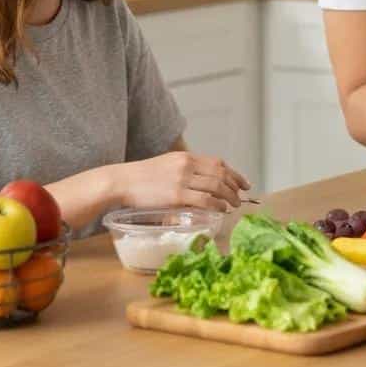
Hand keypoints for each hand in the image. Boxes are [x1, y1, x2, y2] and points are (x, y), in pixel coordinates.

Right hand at [118, 151, 250, 211]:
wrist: (122, 181)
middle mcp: (187, 165)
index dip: (234, 173)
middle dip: (236, 186)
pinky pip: (204, 200)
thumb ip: (185, 170)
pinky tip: (221, 209)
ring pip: (216, 187)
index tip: (243, 182)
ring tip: (234, 204)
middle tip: (242, 195)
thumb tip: (202, 181)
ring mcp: (182, 180)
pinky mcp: (176, 196)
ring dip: (229, 197)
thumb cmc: (142, 176)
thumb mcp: (167, 165)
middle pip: (221, 174)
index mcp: (186, 157)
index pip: (218, 163)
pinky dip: (217, 205)